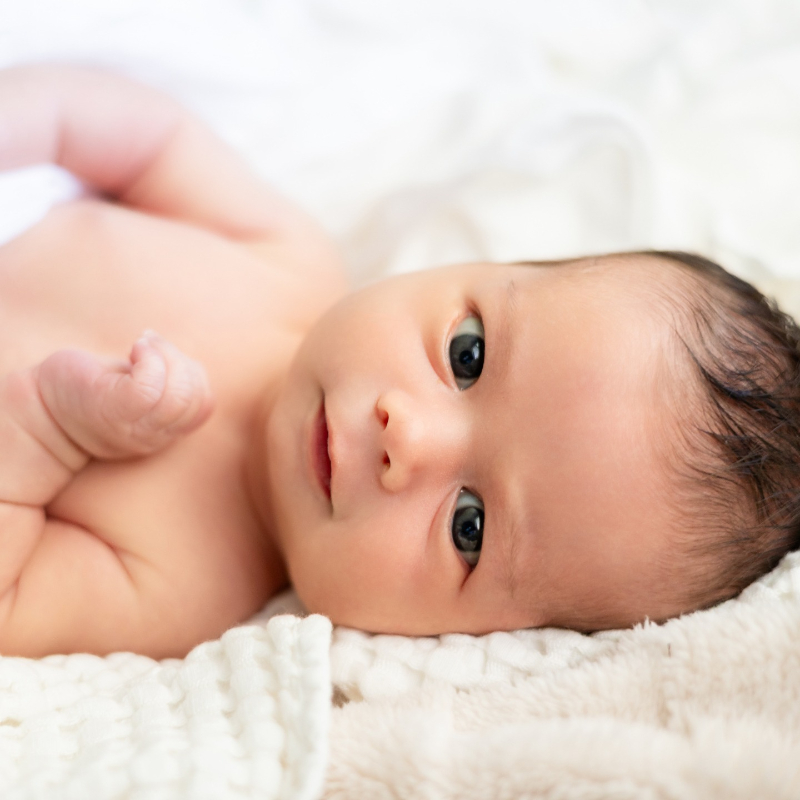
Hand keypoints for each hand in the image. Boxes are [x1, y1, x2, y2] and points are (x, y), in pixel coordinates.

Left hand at [36, 331, 212, 458]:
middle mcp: (153, 438)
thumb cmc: (92, 390)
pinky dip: (150, 356)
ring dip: (165, 355)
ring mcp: (134, 429)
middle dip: (180, 361)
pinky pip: (151, 385)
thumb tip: (189, 365)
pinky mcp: (113, 411)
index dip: (193, 373)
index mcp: (165, 433)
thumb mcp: (142, 390)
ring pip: (179, 391)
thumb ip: (170, 384)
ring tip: (140, 347)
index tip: (163, 355)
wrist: (39, 407)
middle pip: (197, 397)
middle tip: (149, 347)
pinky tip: (134, 349)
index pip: (206, 403)